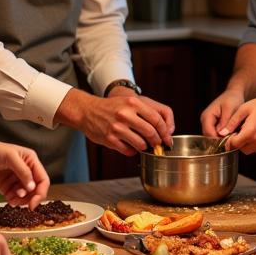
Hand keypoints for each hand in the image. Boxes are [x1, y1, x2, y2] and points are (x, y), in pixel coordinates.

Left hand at [0, 133, 49, 208]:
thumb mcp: (10, 157)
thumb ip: (23, 171)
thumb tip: (32, 187)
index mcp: (32, 161)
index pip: (43, 179)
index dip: (41, 192)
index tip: (34, 203)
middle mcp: (27, 171)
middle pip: (36, 190)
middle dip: (30, 198)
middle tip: (21, 203)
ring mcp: (17, 180)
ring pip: (26, 195)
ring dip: (21, 200)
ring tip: (12, 200)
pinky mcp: (8, 187)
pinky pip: (15, 197)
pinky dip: (14, 201)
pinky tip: (9, 200)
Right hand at [60, 88, 174, 155]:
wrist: (87, 111)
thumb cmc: (112, 108)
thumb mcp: (129, 103)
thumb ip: (145, 113)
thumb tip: (164, 130)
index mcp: (133, 103)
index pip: (156, 120)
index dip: (164, 132)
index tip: (167, 138)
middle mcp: (125, 114)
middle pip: (150, 133)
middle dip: (157, 141)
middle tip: (157, 144)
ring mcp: (117, 128)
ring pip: (141, 144)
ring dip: (144, 147)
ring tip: (142, 145)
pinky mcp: (110, 139)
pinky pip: (128, 151)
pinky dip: (132, 151)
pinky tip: (130, 146)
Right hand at [201, 88, 243, 137]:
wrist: (233, 94)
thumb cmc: (232, 99)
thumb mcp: (230, 109)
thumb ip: (225, 121)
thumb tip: (221, 134)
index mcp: (207, 116)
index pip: (208, 133)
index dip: (218, 139)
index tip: (230, 141)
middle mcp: (205, 121)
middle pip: (209, 137)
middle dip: (220, 140)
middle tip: (233, 140)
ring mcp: (208, 123)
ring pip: (212, 137)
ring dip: (222, 139)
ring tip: (233, 137)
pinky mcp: (213, 125)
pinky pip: (216, 134)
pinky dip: (223, 136)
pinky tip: (231, 134)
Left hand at [220, 95, 255, 154]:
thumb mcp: (244, 109)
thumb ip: (232, 122)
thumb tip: (222, 132)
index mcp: (250, 133)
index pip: (232, 144)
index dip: (228, 138)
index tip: (230, 130)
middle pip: (237, 149)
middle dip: (235, 140)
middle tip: (238, 128)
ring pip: (244, 150)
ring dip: (242, 143)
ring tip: (245, 129)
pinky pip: (252, 149)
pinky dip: (249, 143)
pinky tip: (252, 132)